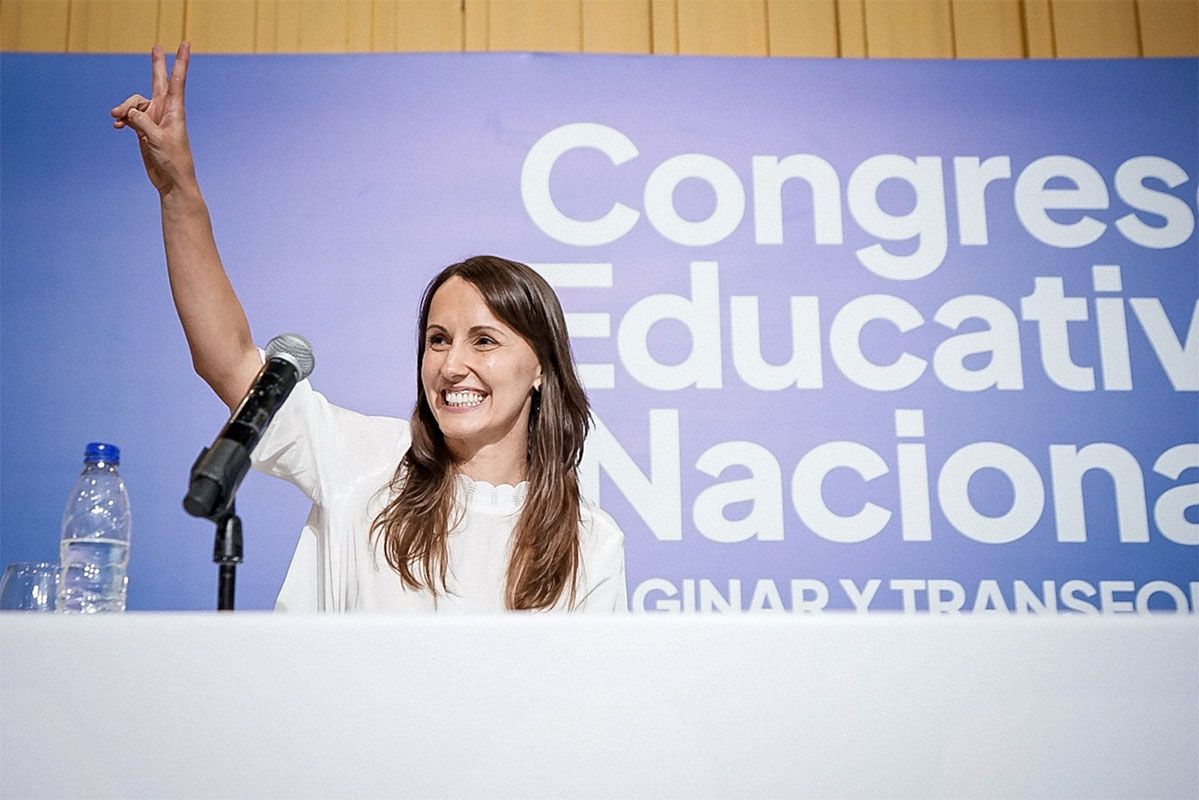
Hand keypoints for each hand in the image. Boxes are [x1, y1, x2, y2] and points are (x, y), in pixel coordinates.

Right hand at [112, 42, 194, 195]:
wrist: (171, 181)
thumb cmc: (172, 161)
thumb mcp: (157, 139)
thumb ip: (141, 121)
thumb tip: (126, 112)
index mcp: (174, 110)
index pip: (177, 80)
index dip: (180, 61)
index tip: (185, 44)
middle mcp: (164, 111)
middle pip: (158, 81)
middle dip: (156, 64)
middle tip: (156, 46)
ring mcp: (154, 119)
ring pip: (134, 103)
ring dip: (123, 108)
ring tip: (115, 118)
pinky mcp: (144, 130)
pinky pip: (129, 117)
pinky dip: (122, 119)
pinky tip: (117, 126)